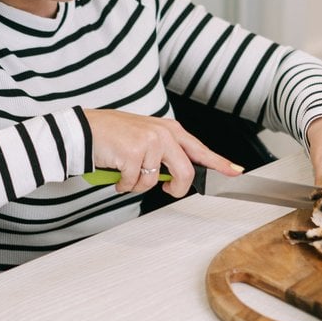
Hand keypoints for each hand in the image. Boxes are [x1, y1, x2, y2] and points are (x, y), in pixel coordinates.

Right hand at [83, 109, 240, 196]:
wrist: (85, 130)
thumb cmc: (114, 136)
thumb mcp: (146, 139)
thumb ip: (166, 154)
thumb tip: (178, 178)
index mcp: (169, 130)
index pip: (200, 150)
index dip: (219, 163)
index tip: (236, 172)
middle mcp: (163, 134)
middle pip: (185, 173)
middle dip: (176, 188)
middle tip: (167, 190)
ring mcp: (149, 143)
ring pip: (155, 182)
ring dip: (138, 184)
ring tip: (126, 170)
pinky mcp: (134, 154)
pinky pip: (134, 183)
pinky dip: (123, 185)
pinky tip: (116, 172)